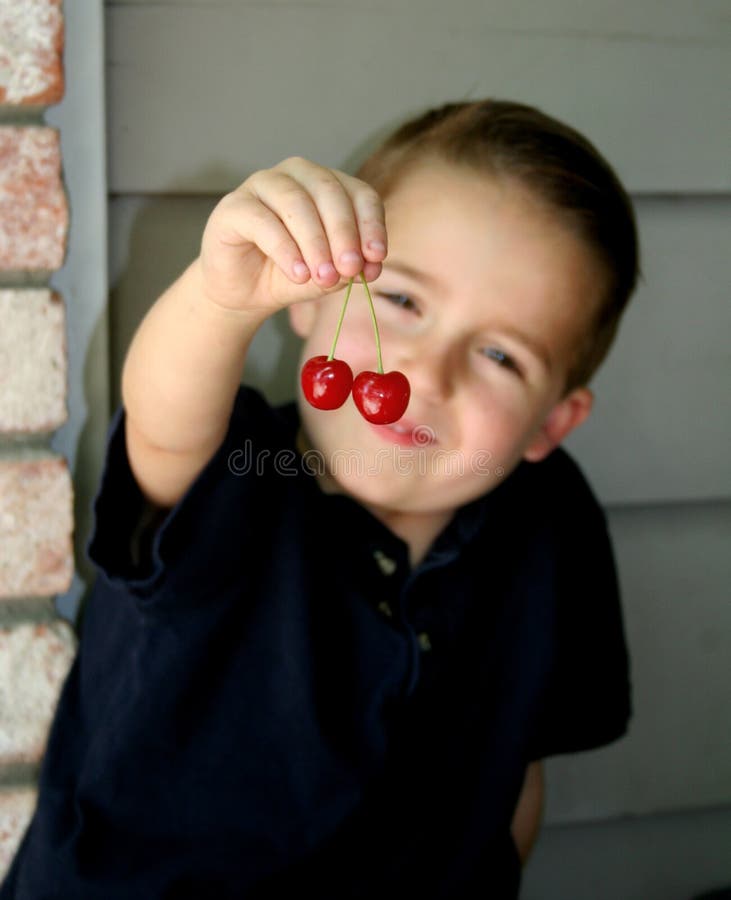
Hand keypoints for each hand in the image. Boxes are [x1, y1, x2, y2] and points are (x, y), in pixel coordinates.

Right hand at [198, 157, 387, 312]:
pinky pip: (263, 221)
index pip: (360, 193)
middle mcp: (297, 175)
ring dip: (315, 243)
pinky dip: (285, 249)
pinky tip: (298, 274)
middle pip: (329, 192)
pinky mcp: (234, 206)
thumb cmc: (288, 275)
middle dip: (344, 233)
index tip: (376, 256)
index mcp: (328, 186)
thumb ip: (347, 269)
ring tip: (324, 277)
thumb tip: (369, 265)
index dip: (371, 224)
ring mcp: (262, 185)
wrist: (243, 293)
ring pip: (296, 203)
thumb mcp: (326, 276)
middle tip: (350, 269)